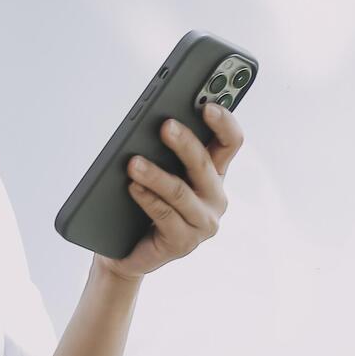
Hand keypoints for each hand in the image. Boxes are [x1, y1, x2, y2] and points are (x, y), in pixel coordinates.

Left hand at [96, 98, 242, 282]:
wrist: (124, 250)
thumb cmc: (140, 204)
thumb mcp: (156, 172)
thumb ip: (163, 149)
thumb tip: (157, 119)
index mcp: (214, 173)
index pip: (230, 142)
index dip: (223, 122)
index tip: (207, 105)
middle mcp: (214, 197)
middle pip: (204, 164)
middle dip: (184, 142)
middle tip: (164, 125)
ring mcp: (202, 223)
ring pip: (180, 191)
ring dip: (155, 174)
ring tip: (133, 162)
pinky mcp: (183, 243)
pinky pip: (164, 215)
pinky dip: (146, 198)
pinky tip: (132, 186)